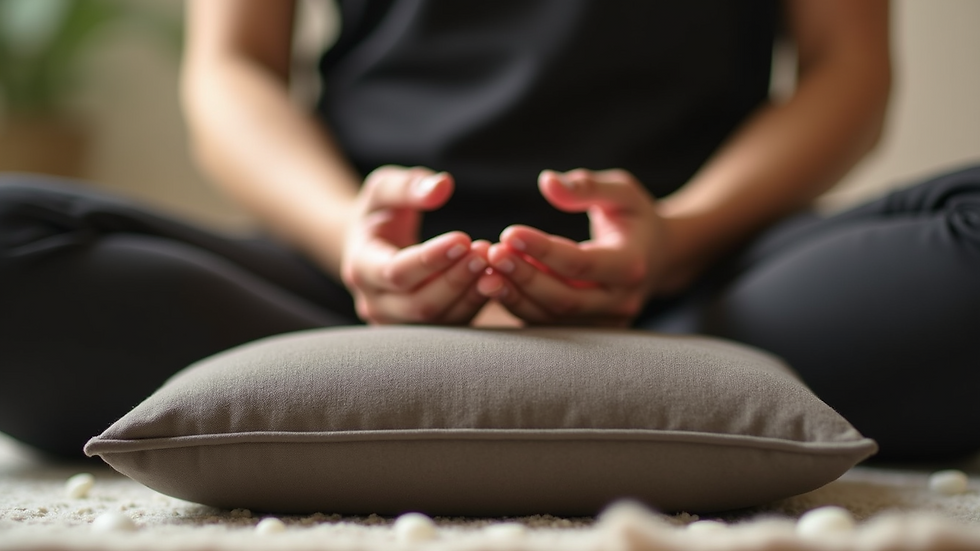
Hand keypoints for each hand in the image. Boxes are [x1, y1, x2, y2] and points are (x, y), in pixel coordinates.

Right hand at [341, 166, 489, 323]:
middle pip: (419, 304)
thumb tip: (442, 185)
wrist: (372, 248)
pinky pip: (452, 325)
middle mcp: (375, 303)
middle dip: (455, 278)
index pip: (395, 272)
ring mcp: (397, 323)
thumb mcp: (382, 190)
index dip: (430, 259)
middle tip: (484, 252)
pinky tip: (496, 279)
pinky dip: (475, 303)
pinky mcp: (421, 331)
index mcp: (360, 268)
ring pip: (439, 321)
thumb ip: (407, 186)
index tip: (463, 238)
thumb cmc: (379, 214)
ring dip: (469, 293)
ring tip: (493, 263)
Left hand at [477, 168, 683, 325]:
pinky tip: (494, 285)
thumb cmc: (633, 218)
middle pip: (565, 299)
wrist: (656, 257)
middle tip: (492, 254)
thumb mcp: (621, 192)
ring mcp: (606, 322)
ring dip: (516, 296)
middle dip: (525, 277)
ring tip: (485, 272)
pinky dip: (519, 306)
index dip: (543, 250)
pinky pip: (548, 325)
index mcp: (632, 264)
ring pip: (553, 318)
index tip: (509, 232)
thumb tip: (548, 182)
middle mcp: (622, 300)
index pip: (582, 263)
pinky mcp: (589, 332)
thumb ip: (587, 186)